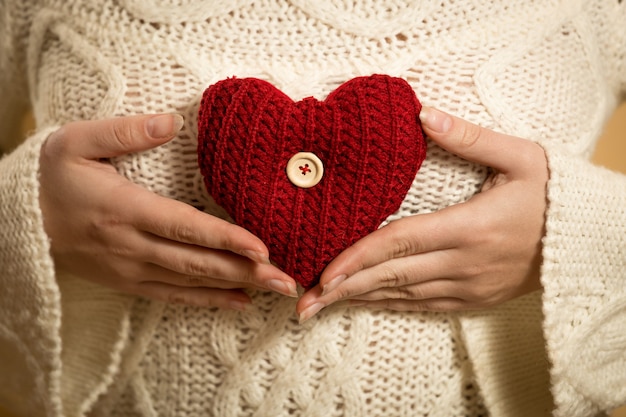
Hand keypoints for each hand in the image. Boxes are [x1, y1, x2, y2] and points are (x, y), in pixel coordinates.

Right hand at [39, 114, 296, 309]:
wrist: (19, 224)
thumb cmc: (52, 180)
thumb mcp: (74, 143)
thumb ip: (123, 131)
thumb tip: (171, 122)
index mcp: (124, 210)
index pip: (185, 227)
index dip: (225, 238)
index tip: (262, 247)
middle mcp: (131, 247)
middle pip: (197, 262)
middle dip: (246, 271)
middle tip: (286, 279)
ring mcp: (131, 270)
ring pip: (191, 283)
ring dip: (236, 288)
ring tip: (275, 291)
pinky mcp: (130, 283)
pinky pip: (174, 296)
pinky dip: (208, 301)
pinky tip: (239, 302)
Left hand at [297, 107, 547, 321]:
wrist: (586, 242)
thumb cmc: (551, 196)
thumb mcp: (521, 157)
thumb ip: (470, 138)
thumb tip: (423, 115)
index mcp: (470, 227)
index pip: (399, 242)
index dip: (358, 257)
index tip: (324, 270)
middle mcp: (464, 263)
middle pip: (392, 277)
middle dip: (344, 289)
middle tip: (304, 301)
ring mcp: (469, 287)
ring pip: (403, 296)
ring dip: (360, 299)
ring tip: (322, 305)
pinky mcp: (474, 300)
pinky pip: (423, 306)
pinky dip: (390, 304)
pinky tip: (366, 303)